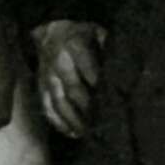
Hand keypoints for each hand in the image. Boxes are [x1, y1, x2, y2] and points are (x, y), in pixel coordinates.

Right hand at [32, 19, 106, 137]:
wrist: (50, 31)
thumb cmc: (80, 34)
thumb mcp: (96, 32)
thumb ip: (108, 47)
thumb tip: (124, 68)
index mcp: (74, 46)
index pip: (88, 68)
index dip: (99, 85)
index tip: (112, 101)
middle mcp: (58, 62)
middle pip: (73, 89)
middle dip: (88, 108)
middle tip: (102, 123)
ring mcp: (47, 76)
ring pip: (58, 102)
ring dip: (73, 120)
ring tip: (87, 133)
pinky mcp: (41, 87)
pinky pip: (47, 107)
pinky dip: (58, 122)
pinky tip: (71, 133)